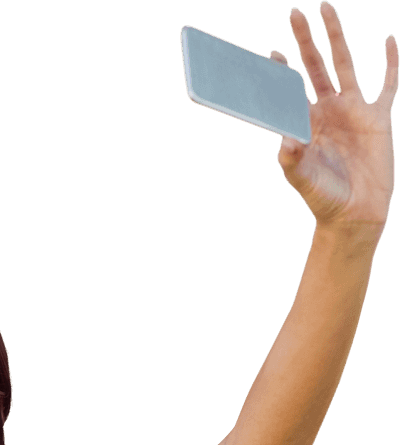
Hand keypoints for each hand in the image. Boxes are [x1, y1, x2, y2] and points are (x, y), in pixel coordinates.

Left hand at [272, 3, 396, 228]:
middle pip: (315, 66)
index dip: (280, 71)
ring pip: (345, 63)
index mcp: (305, 123)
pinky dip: (391, 62)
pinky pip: (388, 84)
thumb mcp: (301, 179)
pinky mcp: (379, 117)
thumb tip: (284, 140)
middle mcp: (328, 111)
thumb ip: (291, 160)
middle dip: (305, 40)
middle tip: (294, 12)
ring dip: (336, 36)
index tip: (269, 52)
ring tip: (326, 8)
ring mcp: (353, 110)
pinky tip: (390, 40)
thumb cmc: (323, 197)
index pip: (289, 89)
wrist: (354, 212)